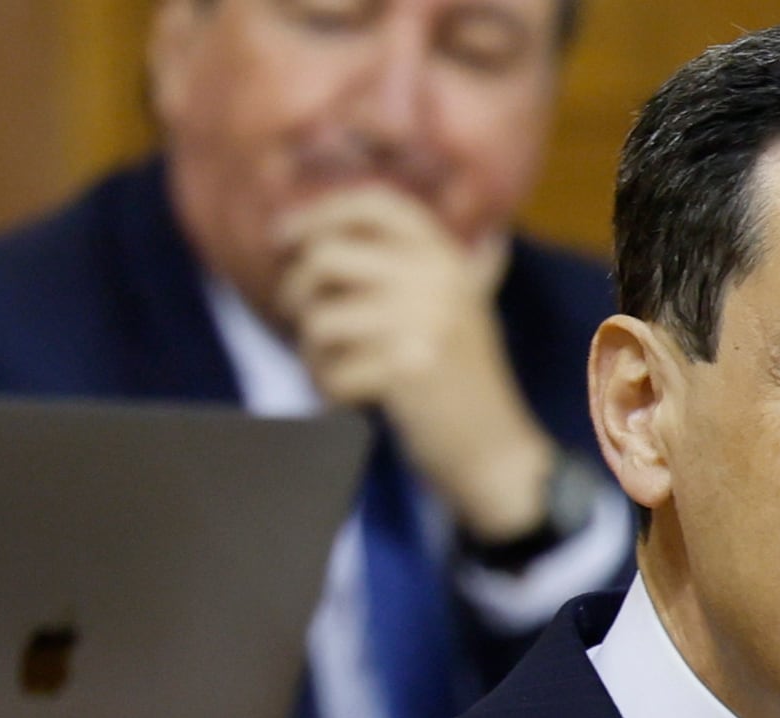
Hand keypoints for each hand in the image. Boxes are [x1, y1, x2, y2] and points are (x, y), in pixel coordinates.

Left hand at [273, 185, 559, 542]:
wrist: (495, 451)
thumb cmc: (461, 383)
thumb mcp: (453, 308)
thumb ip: (411, 266)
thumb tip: (322, 232)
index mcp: (447, 258)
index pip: (373, 203)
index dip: (319, 213)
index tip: (284, 239)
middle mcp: (437, 280)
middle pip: (325, 256)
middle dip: (296, 290)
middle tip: (298, 319)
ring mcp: (423, 323)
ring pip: (319, 317)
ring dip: (311, 350)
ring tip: (332, 369)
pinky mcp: (405, 370)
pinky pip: (330, 369)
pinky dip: (328, 390)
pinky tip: (350, 400)